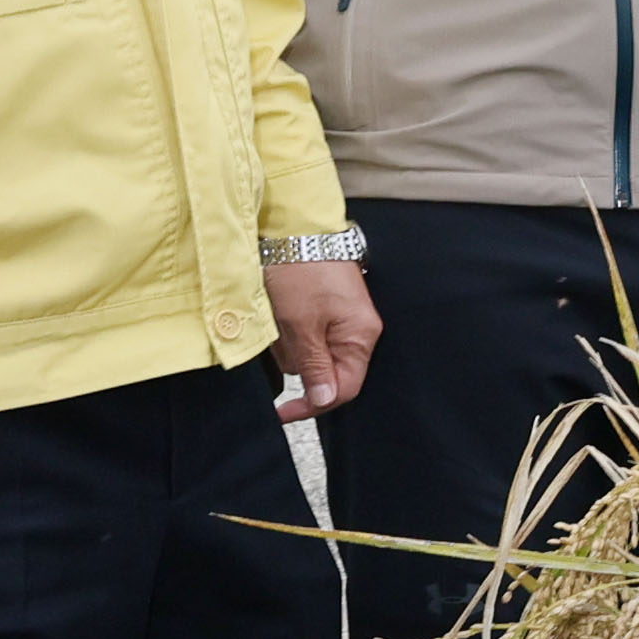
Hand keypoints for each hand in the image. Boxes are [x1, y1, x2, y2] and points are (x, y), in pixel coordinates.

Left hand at [265, 257, 378, 418]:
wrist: (295, 226)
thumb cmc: (300, 270)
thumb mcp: (300, 324)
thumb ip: (313, 366)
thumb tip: (324, 401)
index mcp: (360, 337)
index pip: (343, 389)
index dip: (312, 404)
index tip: (282, 411)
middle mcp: (359, 331)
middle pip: (325, 371)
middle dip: (296, 360)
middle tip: (278, 335)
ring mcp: (345, 319)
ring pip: (312, 354)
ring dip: (290, 342)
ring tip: (279, 314)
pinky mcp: (330, 309)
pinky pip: (309, 335)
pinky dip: (291, 329)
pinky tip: (283, 309)